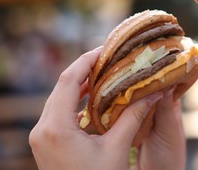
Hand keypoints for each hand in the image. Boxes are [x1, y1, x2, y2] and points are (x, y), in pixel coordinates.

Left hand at [29, 48, 185, 169]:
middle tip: (109, 58)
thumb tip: (154, 93)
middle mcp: (43, 128)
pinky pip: (60, 111)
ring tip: (104, 72)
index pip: (67, 81)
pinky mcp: (47, 142)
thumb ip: (134, 117)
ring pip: (59, 98)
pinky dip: (76, 100)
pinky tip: (94, 96)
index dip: (86, 60)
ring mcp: (42, 136)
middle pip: (61, 86)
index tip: (105, 49)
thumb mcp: (117, 149)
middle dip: (85, 69)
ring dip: (80, 84)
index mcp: (55, 128)